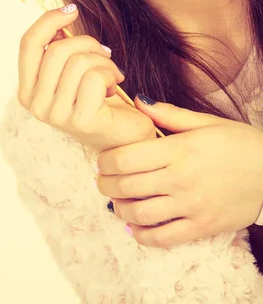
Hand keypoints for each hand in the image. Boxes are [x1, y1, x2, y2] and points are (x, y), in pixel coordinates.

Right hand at [17, 5, 155, 150]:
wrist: (124, 135)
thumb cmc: (98, 98)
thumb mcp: (73, 69)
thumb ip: (60, 45)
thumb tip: (62, 14)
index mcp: (28, 90)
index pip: (28, 44)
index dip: (49, 20)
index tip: (71, 10)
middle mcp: (36, 104)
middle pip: (56, 50)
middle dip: (86, 42)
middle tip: (104, 53)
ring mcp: (55, 115)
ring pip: (77, 61)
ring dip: (102, 60)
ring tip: (110, 72)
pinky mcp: (80, 120)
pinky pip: (94, 77)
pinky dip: (110, 73)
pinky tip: (114, 85)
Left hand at [96, 97, 262, 247]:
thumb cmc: (239, 143)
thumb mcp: (206, 122)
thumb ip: (169, 114)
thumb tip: (139, 102)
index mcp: (180, 150)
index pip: (127, 157)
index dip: (106, 161)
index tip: (101, 161)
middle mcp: (182, 179)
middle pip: (127, 186)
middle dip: (106, 185)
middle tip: (102, 181)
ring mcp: (191, 206)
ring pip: (140, 213)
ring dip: (119, 209)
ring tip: (115, 201)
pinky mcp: (202, 227)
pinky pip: (164, 237)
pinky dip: (142, 234)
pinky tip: (134, 225)